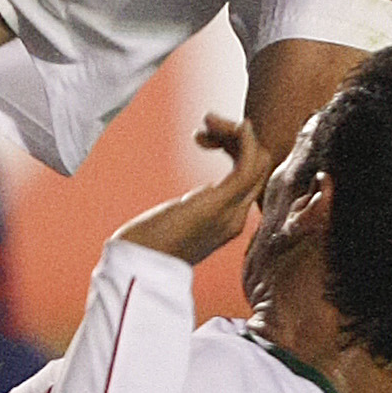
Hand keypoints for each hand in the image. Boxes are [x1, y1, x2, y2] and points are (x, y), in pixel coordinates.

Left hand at [112, 114, 274, 265]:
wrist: (132, 270)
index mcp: (228, 220)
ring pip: (258, 161)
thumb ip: (192, 211)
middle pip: (260, 165)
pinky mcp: (217, 205)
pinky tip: (218, 125)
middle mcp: (236, 217)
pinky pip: (247, 165)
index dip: (236, 148)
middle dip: (237, 136)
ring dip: (237, 132)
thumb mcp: (174, 224)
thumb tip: (196, 196)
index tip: (204, 138)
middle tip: (206, 125)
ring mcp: (230, 212)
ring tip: (207, 122)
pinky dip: (241, 138)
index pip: (252, 176)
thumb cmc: (144, 247)